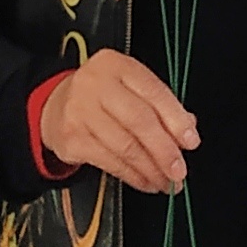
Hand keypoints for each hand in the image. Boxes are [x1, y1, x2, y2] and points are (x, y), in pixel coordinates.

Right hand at [35, 53, 197, 195]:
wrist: (55, 105)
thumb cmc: (102, 96)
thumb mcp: (130, 88)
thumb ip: (159, 105)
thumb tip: (187, 131)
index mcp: (117, 65)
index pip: (153, 91)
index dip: (175, 119)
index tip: (191, 141)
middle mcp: (95, 83)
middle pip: (139, 120)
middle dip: (164, 150)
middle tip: (179, 170)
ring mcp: (80, 111)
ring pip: (125, 146)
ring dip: (151, 169)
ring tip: (166, 182)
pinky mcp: (72, 138)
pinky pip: (110, 162)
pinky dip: (133, 176)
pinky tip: (146, 181)